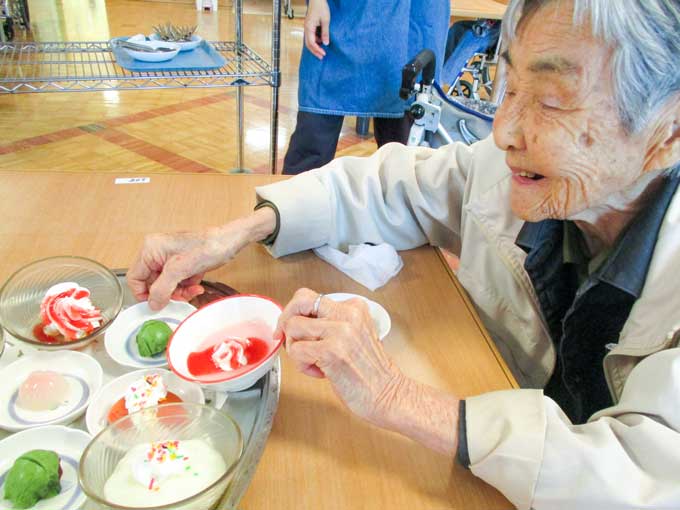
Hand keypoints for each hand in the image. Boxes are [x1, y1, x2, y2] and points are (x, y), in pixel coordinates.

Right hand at [127, 208, 275, 309]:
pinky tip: (196, 285)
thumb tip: (152, 304)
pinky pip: (177, 282)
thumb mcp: (180, 270)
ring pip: (166, 285)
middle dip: (167, 292)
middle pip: (152, 283)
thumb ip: (162, 289)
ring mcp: (169, 259)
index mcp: (150, 249)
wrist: (229, 242)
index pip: (135, 277)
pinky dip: (186, 287)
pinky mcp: (181, 264)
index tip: (155, 303)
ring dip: (179, 291)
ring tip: (192, 289)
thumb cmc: (207, 247)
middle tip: (179, 296)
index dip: (143, 293)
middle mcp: (157, 252)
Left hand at [276, 288, 403, 426]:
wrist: (389, 394)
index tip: (290, 327)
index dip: (295, 312)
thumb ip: (330, 323)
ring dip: (296, 349)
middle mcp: (348, 315)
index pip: (311, 297)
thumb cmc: (370, 371)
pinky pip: (297, 350)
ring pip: (293, 327)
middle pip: (300, 302)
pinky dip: (302, 365)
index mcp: (354, 308)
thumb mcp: (355, 334)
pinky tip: (320, 373)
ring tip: (314, 362)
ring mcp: (340, 332)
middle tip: (287, 339)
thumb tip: (295, 321)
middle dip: (286, 321)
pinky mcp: (331, 351)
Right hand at [304, 0, 329, 58]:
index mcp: (309, 27)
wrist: (317, 0)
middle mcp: (306, 28)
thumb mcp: (325, 21)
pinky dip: (316, 41)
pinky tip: (321, 42)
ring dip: (315, 47)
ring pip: (309, 41)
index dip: (317, 50)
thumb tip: (325, 43)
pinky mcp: (309, 26)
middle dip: (315, 51)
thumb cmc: (321, 8)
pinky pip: (311, 36)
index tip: (323, 54)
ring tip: (322, 51)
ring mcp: (307, 27)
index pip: (312, 43)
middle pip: (308, 44)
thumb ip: (325, 33)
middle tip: (321, 57)